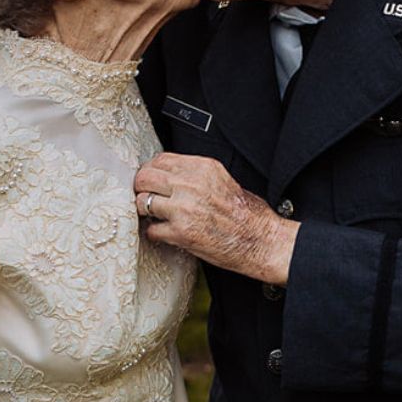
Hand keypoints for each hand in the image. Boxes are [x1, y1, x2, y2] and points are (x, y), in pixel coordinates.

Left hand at [134, 153, 297, 283]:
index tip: (152, 181)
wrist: (260, 241)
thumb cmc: (247, 214)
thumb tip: (170, 175)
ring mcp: (183, 209)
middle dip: (142, 188)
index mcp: (203, 168)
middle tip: (145, 197)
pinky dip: (155, 233)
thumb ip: (195, 174)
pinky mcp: (180, 233)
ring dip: (145, 211)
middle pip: (145, 177)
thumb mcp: (222, 179)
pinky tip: (164, 234)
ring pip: (142, 202)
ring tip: (155, 217)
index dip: (151, 171)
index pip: (160, 160)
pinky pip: (151, 229)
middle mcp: (191, 184)